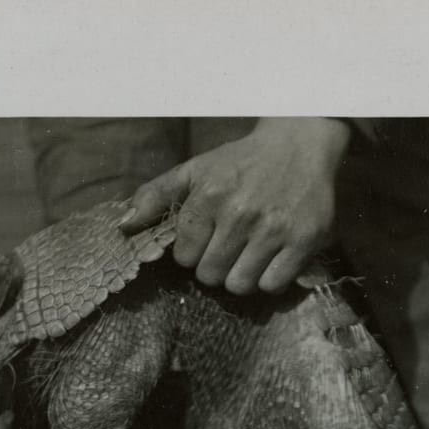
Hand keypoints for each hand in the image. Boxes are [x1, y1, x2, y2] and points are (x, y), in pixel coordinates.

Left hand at [119, 118, 350, 294]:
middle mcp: (241, 213)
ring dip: (241, 276)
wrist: (299, 143)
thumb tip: (123, 226)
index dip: (194, 252)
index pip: (185, 257)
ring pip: (240, 285)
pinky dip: (269, 278)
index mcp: (210, 195)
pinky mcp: (304, 240)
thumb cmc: (240, 161)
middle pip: (210, 275)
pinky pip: (273, 285)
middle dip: (215, 267)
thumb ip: (155, 195)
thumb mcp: (195, 170)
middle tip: (228, 247)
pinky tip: (270, 258)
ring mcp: (275, 228)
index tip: (208, 238)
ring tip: (248, 255)